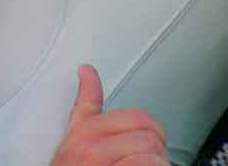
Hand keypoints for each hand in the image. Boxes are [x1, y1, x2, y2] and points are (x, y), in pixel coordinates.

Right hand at [50, 66, 168, 165]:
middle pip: (151, 139)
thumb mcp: (72, 138)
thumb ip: (85, 104)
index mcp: (86, 132)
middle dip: (155, 155)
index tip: (146, 147)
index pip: (140, 120)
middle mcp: (94, 150)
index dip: (150, 135)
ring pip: (155, 160)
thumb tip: (87, 71)